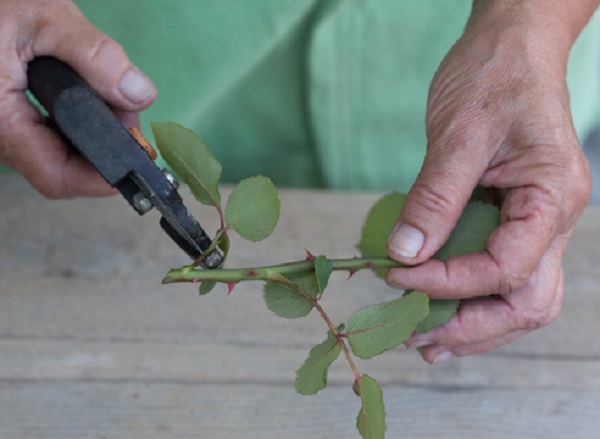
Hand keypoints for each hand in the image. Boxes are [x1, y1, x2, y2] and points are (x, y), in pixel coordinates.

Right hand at [0, 0, 155, 197]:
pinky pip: (44, 140)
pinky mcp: (7, 123)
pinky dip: (74, 125)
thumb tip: (139, 95)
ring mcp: (1, 133)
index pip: (57, 176)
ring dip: (92, 136)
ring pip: (54, 157)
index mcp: (1, 120)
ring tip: (111, 99)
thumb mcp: (46, 18)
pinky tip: (89, 99)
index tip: (137, 154)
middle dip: (104, 149)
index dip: (103, 176)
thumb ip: (95, 57)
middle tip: (127, 112)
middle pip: (60, 171)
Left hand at [386, 0, 593, 362]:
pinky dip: (467, 297)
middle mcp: (552, 220)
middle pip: (525, 303)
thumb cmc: (493, 75)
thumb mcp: (459, 133)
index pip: (505, 268)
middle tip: (416, 338)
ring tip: (425, 341)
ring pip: (517, 298)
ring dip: (472, 325)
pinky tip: (435, 307)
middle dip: (470, 327)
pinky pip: (497, 273)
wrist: (510, 47)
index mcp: (552, 198)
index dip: (448, 283)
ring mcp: (534, 223)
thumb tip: (403, 255)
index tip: (395, 277)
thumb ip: (435, 198)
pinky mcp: (510, 219)